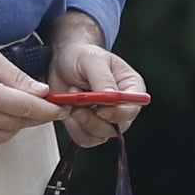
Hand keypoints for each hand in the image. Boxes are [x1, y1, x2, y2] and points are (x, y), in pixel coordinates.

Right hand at [0, 38, 63, 152]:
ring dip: (15, 123)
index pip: (27, 108)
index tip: (61, 110)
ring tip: (6, 103)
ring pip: (7, 135)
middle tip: (40, 103)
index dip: (48, 111)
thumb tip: (43, 92)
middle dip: (34, 114)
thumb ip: (17, 77)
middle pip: (20, 123)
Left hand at [45, 18, 148, 144]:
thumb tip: (112, 98)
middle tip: (76, 106)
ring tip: (72, 99)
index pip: (133, 108)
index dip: (118, 113)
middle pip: (117, 127)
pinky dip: (73, 127)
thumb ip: (103, 79)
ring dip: (81, 122)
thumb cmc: (81, 56)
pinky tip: (68, 109)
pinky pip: (84, 138)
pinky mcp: (89, 127)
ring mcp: (106, 119)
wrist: (61, 62)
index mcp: (131, 87)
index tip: (99, 109)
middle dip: (94, 120)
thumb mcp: (92, 60)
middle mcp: (122, 106)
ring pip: (99, 136)